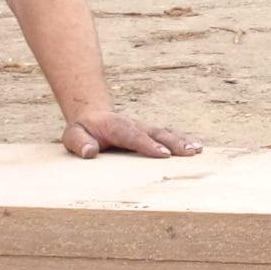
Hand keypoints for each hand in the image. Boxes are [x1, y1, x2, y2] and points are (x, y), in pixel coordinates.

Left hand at [61, 109, 201, 158]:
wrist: (92, 116)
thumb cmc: (83, 131)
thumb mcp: (72, 136)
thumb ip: (79, 143)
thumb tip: (90, 151)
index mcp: (116, 126)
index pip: (133, 136)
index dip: (148, 144)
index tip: (163, 153)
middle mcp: (134, 125)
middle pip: (155, 133)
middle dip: (173, 142)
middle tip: (189, 152)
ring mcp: (144, 128)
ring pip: (166, 133)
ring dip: (182, 141)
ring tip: (198, 150)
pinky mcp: (151, 132)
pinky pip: (169, 135)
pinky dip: (183, 140)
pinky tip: (197, 149)